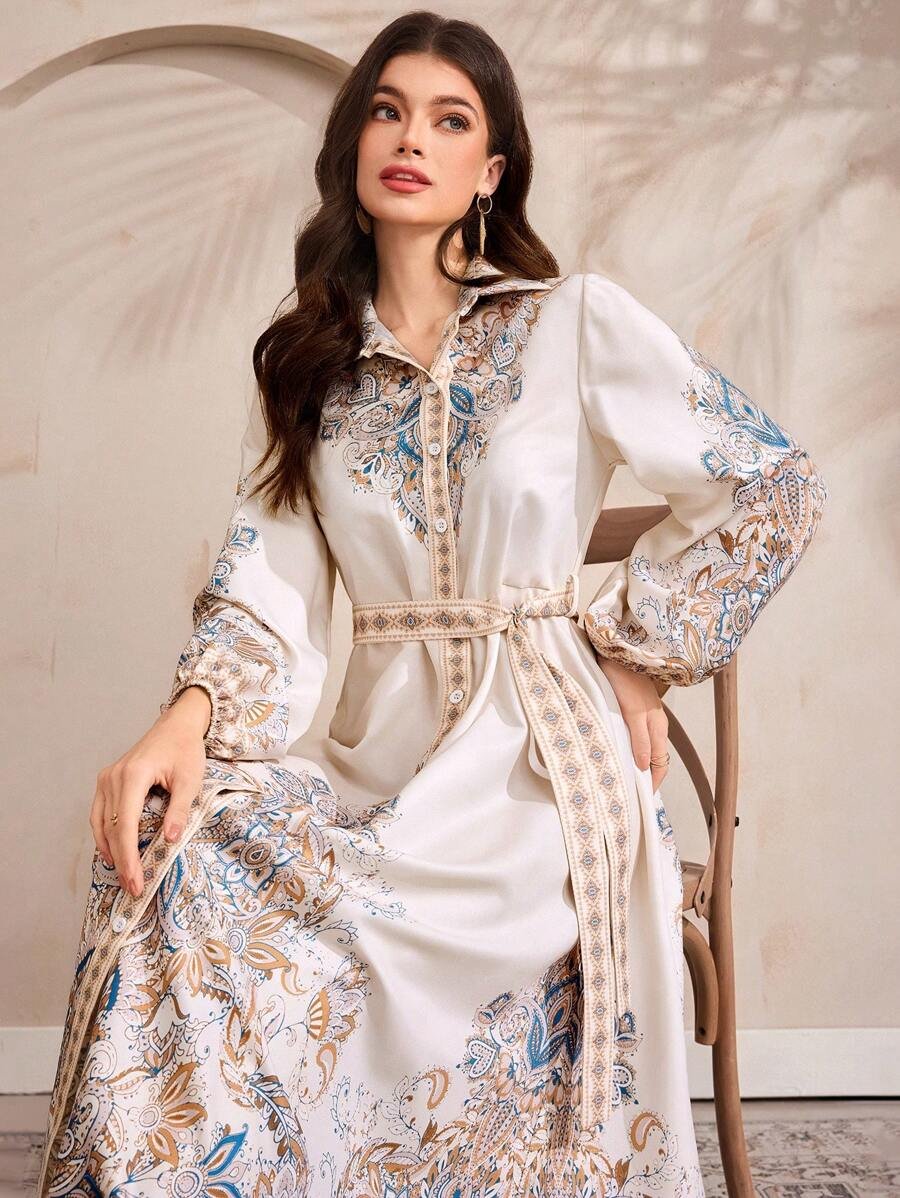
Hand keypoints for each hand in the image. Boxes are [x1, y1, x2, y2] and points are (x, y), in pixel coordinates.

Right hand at [89, 687, 210, 897]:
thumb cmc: (185, 750)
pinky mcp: (107, 781)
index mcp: (133, 776)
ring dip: (111, 851)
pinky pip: (99, 813)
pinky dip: (105, 835)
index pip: (125, 826)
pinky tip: (114, 852)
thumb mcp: (190, 780)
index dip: (129, 858)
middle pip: (111, 829)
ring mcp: (106, 778)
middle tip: (132, 888)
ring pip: (100, 824)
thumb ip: (179, 810)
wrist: (176, 726)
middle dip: (121, 861)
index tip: (136, 882)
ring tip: (124, 876)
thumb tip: (170, 841)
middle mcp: (113, 778)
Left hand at [596, 657, 669, 792]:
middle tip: (627, 791)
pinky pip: (637, 735)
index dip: (653, 783)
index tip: (641, 798)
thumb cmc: (624, 679)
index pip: (660, 765)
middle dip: (645, 776)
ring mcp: (646, 716)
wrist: (619, 651)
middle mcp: (655, 724)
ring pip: (645, 746)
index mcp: (657, 728)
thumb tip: (644, 768)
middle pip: (654, 758)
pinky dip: (630, 747)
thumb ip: (639, 739)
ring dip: (636, 761)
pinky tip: (618, 749)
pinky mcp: (635, 708)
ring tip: (621, 774)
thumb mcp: (631, 712)